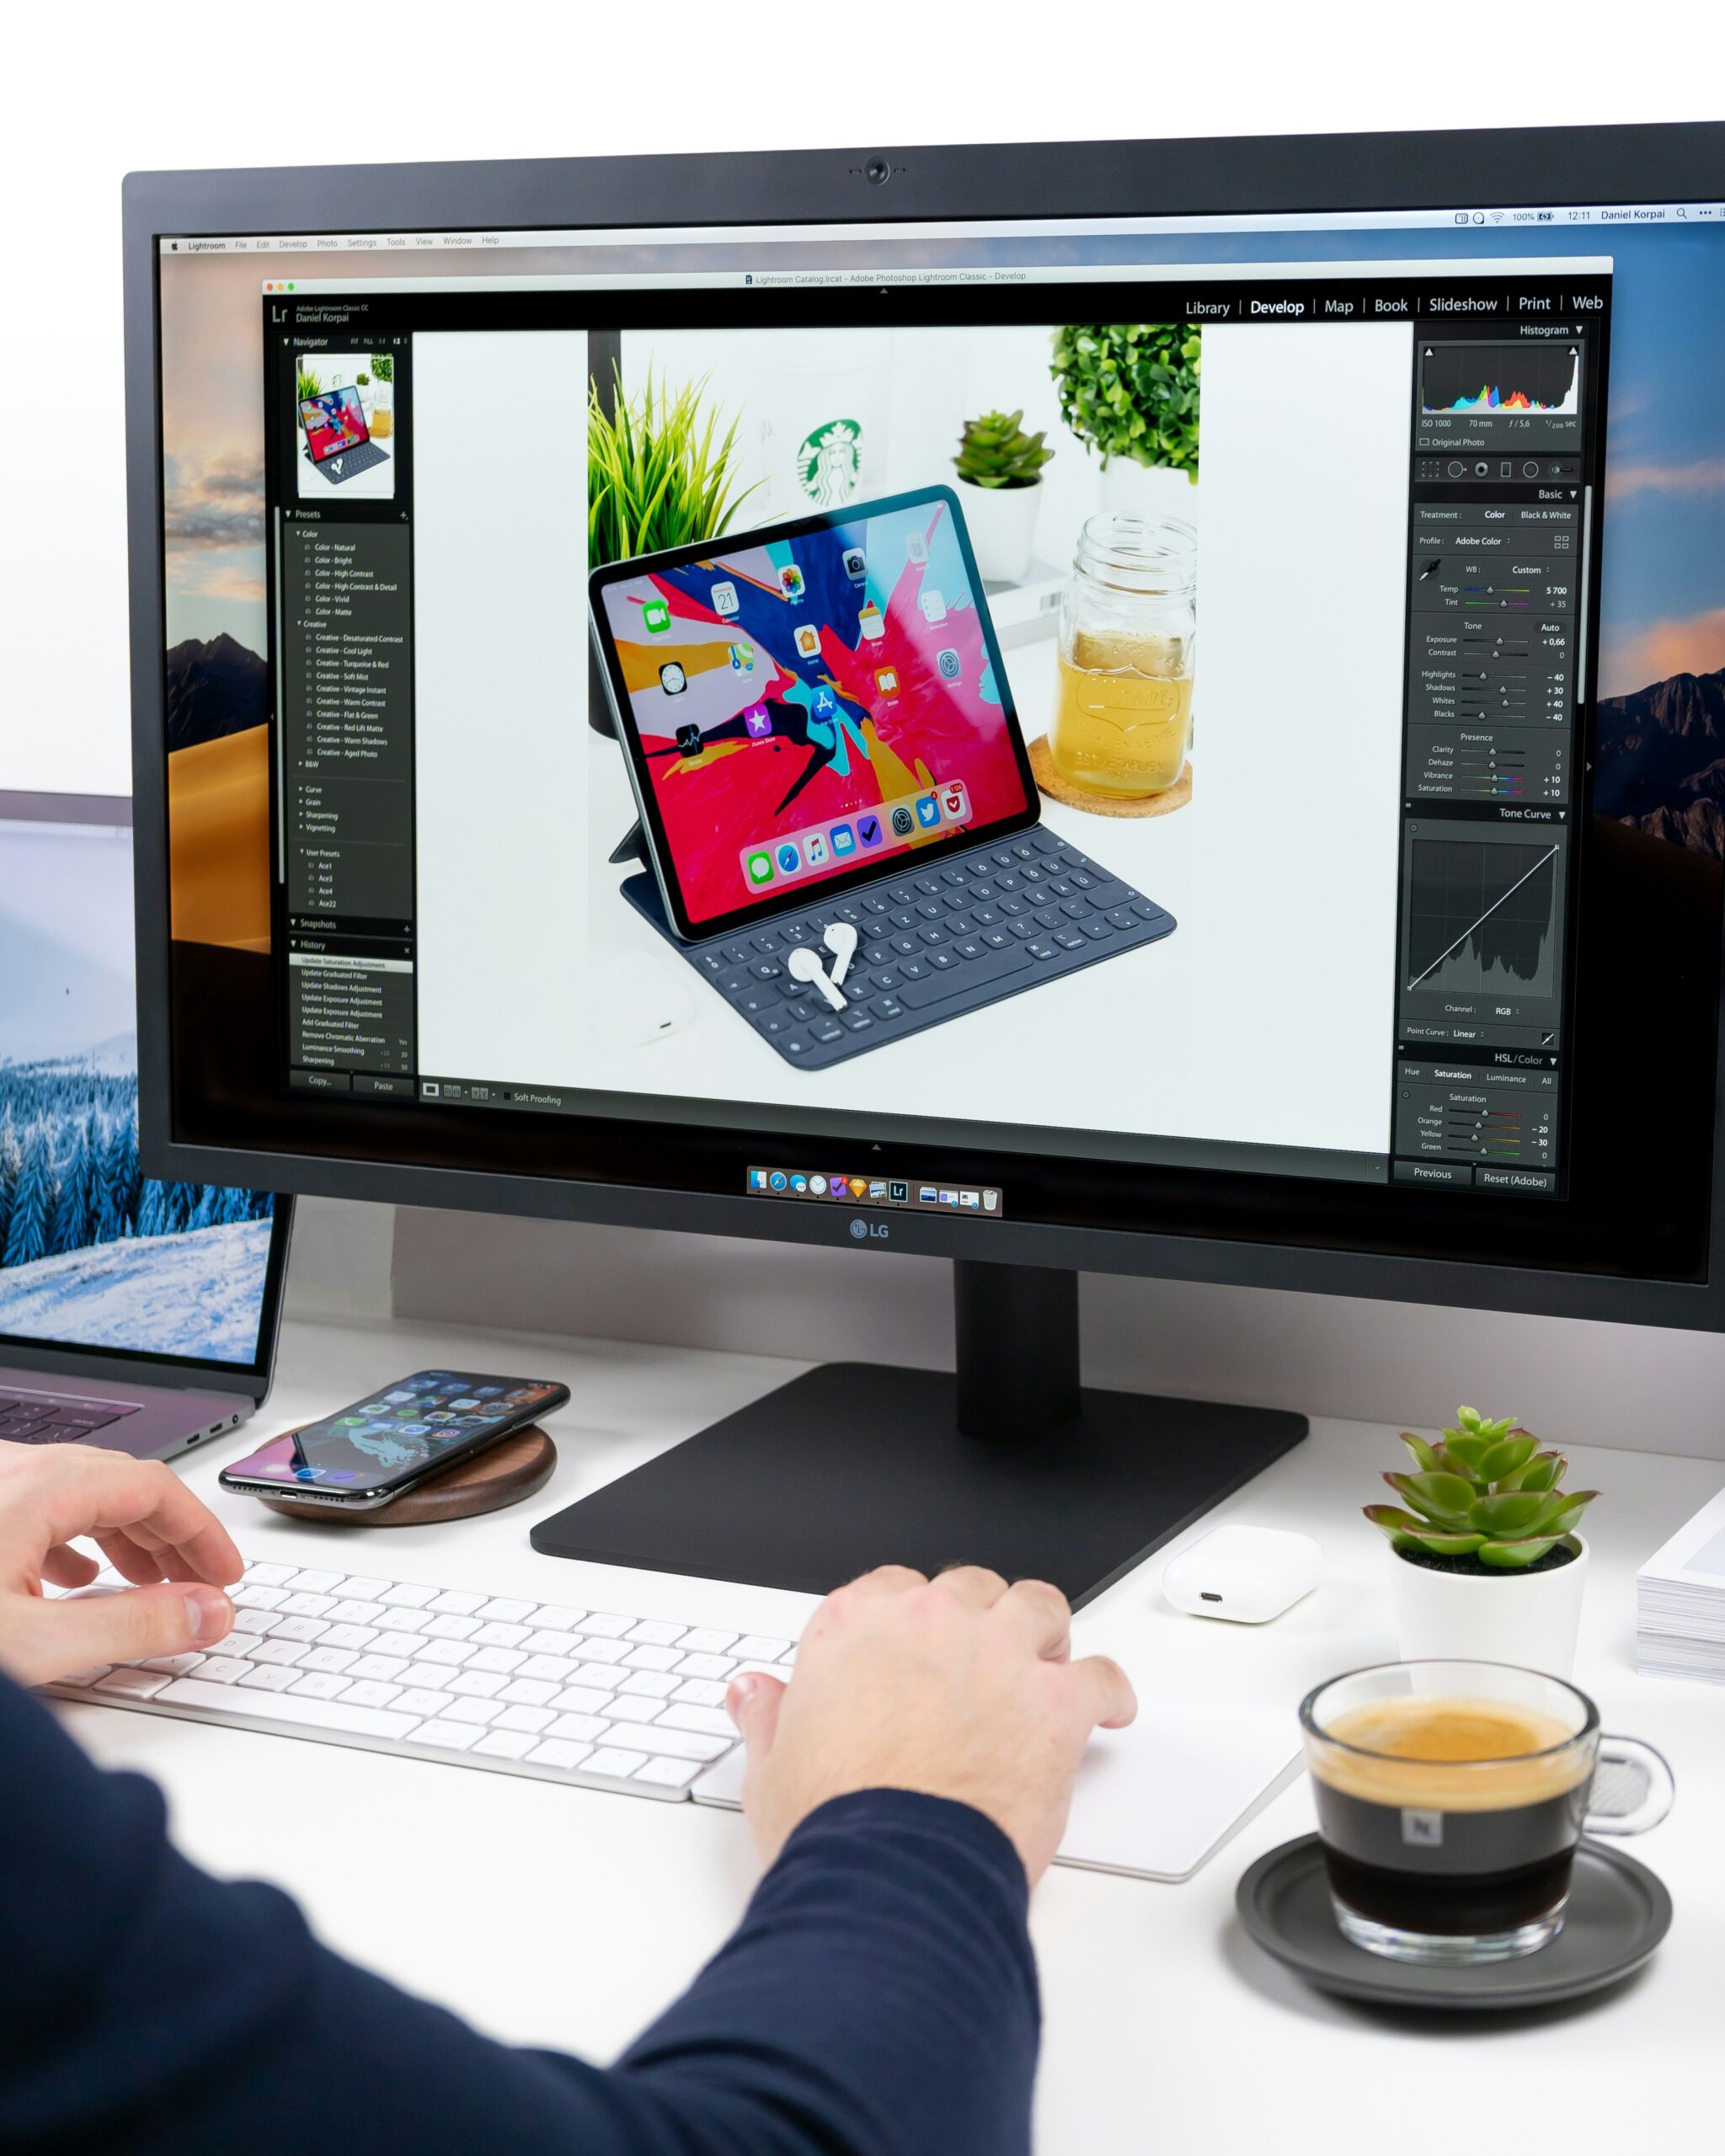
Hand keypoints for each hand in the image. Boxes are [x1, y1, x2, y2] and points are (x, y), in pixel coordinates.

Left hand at [0, 1441, 242, 1687]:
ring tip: (148, 1581)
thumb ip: (129, 1627)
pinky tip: (74, 1574)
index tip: (225, 1573)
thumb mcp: (33, 1643)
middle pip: (120, 1486)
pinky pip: (39, 1505)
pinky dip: (75, 1537)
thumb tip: (206, 1613)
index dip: (202, 1532)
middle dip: (170, 1536)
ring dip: (126, 1536)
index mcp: (39, 1485)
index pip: (153, 1488)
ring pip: (79, 1493)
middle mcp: (15, 1470)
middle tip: (199, 1584)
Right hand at [726, 1565, 1135, 1884]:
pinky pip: (1101, 1676)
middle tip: (979, 1658)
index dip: (906, 1620)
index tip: (912, 1646)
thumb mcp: (771, 1768)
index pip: (889, 1588)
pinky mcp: (1055, 1702)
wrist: (891, 1872)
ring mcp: (998, 1655)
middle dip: (976, 1618)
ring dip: (1043, 1632)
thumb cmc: (834, 1825)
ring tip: (1047, 1659)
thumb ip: (769, 1717)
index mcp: (857, 1626)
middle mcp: (930, 1622)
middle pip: (967, 1589)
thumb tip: (752, 1693)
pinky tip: (1110, 1707)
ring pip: (1037, 1607)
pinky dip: (1110, 1692)